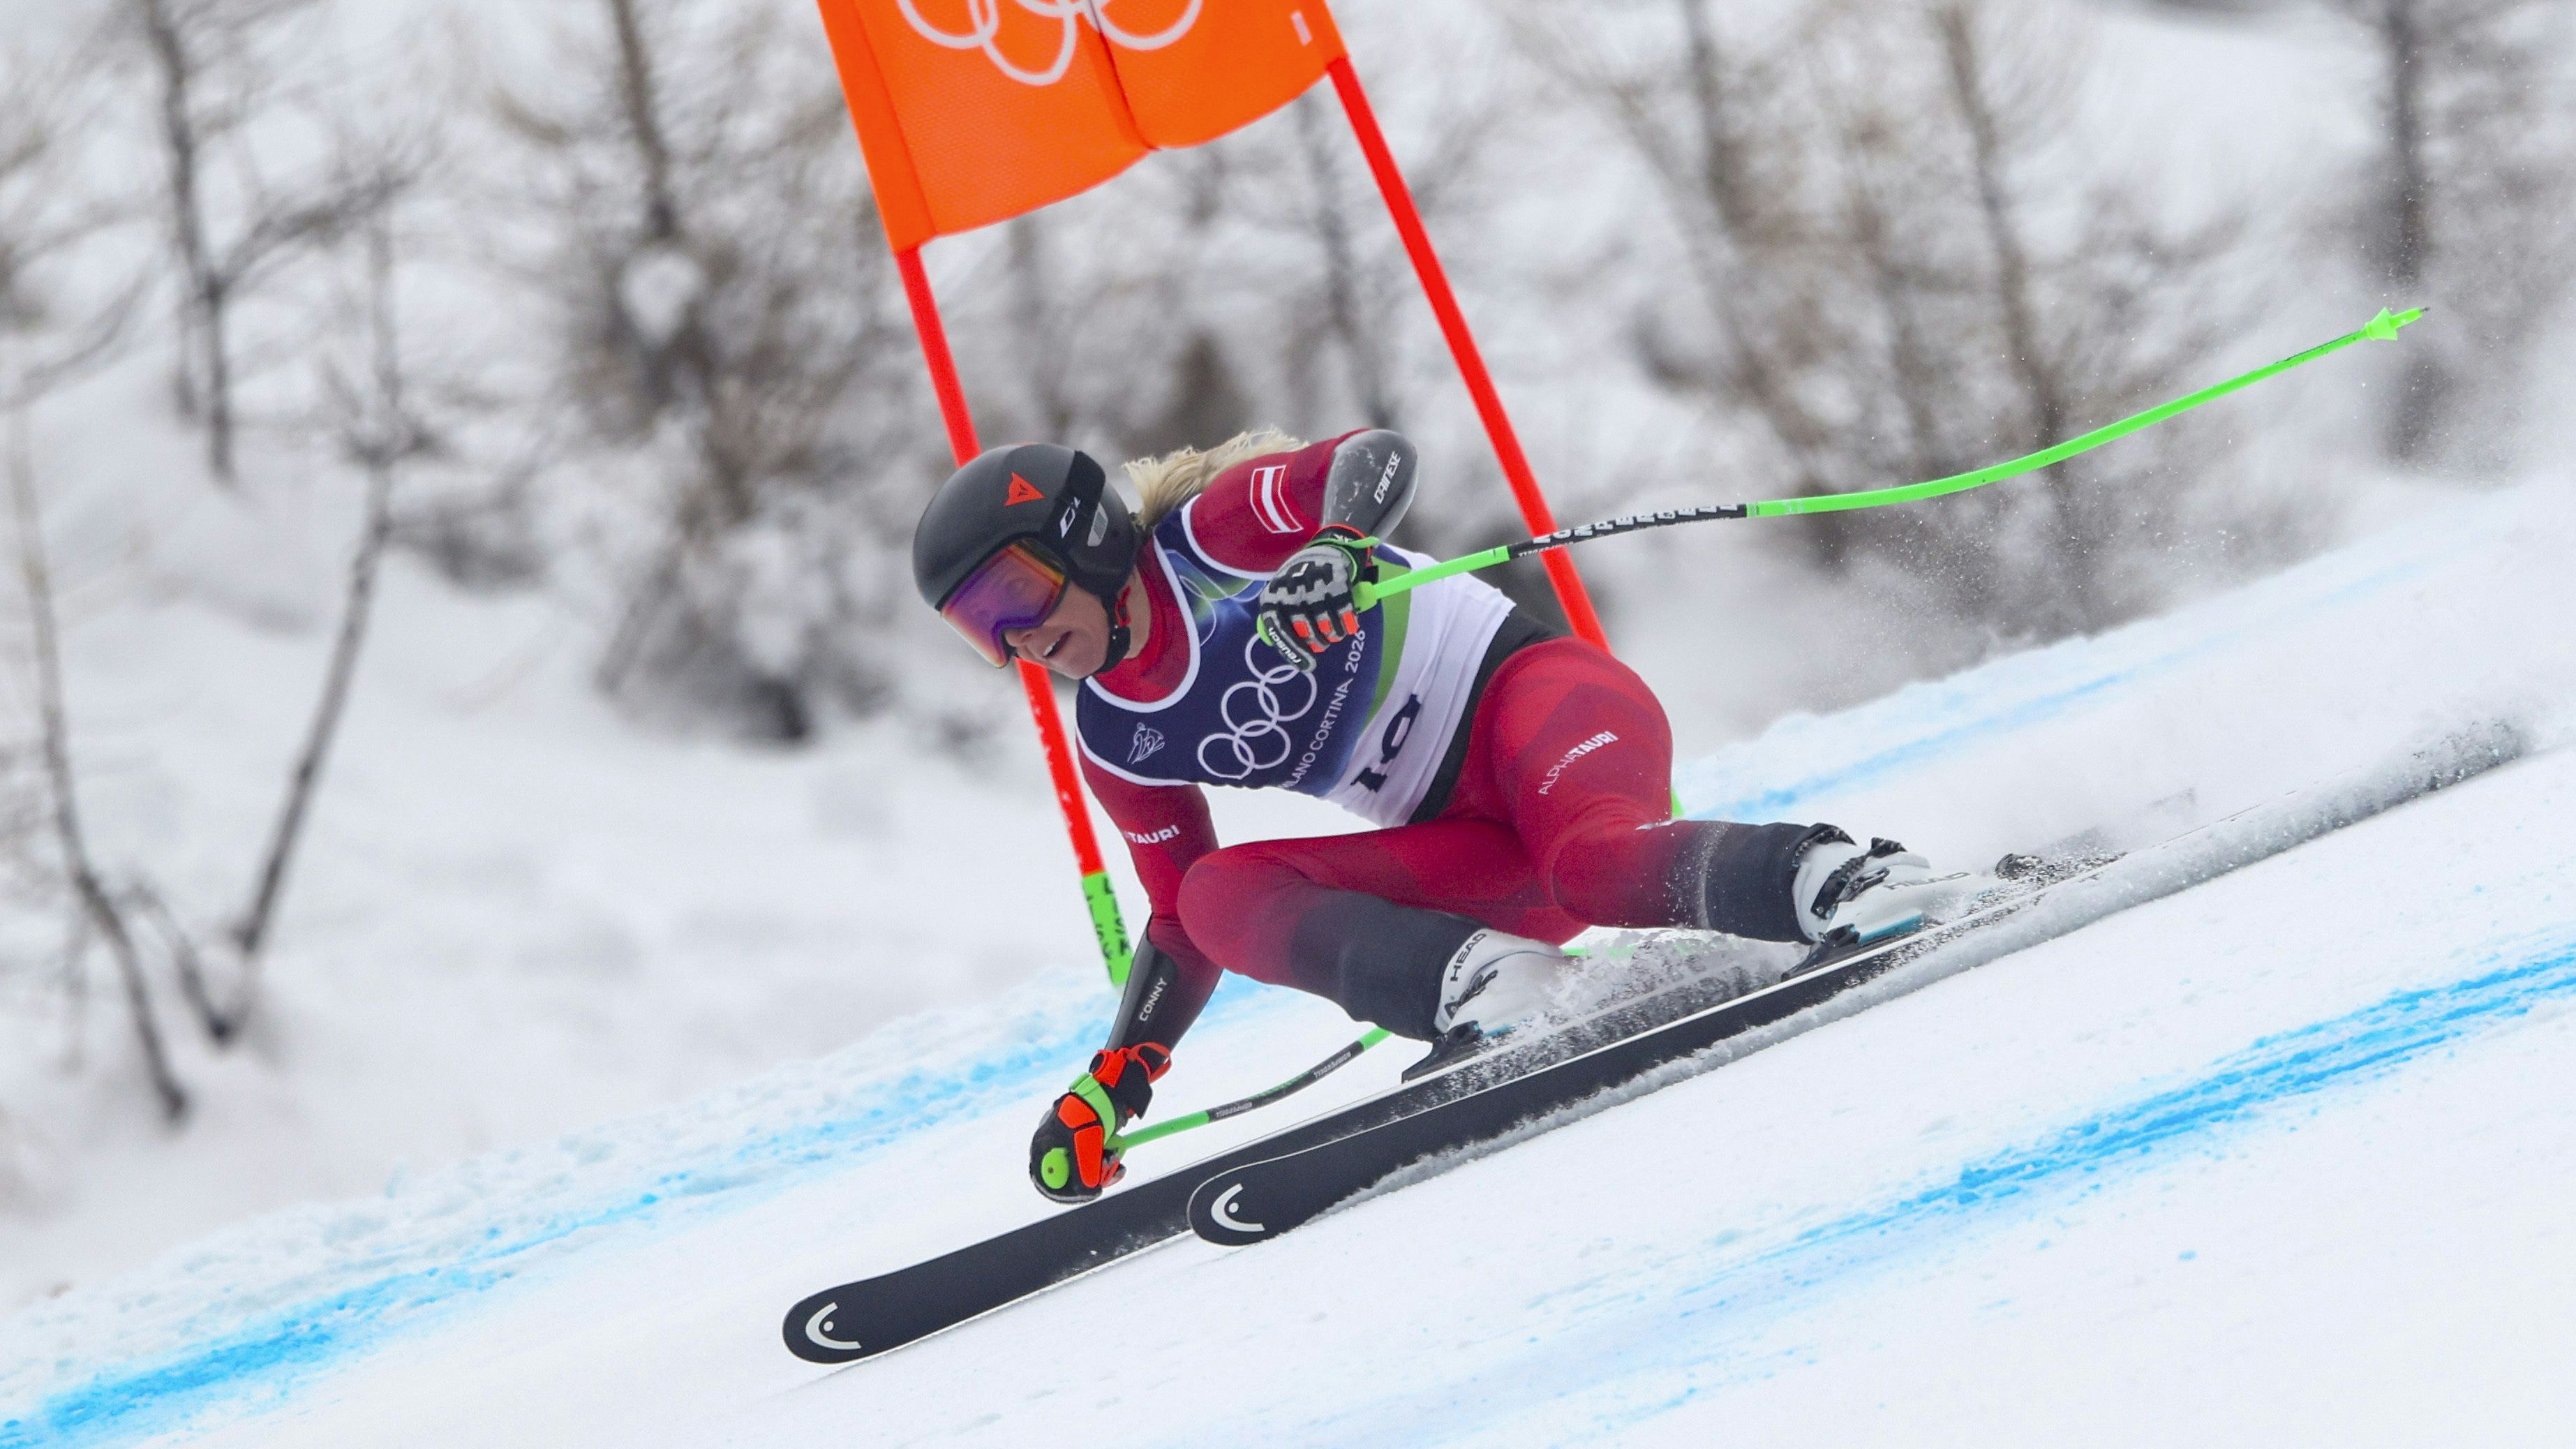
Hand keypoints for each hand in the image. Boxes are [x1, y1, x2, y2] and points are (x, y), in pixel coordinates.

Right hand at [1029, 1043, 1170, 1202]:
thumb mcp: (1086, 1145)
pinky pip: (1095, 1162)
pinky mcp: (1087, 1142)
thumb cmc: (1090, 1111)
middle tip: (1107, 1171)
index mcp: (1044, 1144)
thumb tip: (1088, 1194)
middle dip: (1090, 1178)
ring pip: (1085, 1171)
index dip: (1063, 1191)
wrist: (1111, 1088)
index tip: (1082, 1195)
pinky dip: (1107, 1162)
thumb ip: (1085, 1172)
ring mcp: (1071, 1144)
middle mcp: (1054, 1145)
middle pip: (1067, 1177)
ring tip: (1114, 1157)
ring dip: (1102, 1169)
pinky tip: (1117, 1155)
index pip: (1045, 1178)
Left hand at [1256, 525, 1375, 668]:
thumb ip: (1280, 621)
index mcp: (1274, 596)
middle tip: (1322, 643)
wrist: (1322, 551)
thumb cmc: (1298, 582)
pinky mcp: (1336, 583)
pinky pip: (1344, 615)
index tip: (1306, 665)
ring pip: (1326, 627)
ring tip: (1334, 633)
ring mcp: (1314, 587)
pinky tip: (1349, 626)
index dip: (1292, 650)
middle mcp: (1292, 592)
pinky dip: (1347, 625)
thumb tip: (1283, 650)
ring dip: (1333, 635)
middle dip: (1317, 643)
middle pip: (1305, 631)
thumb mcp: (1281, 597)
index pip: (1277, 629)